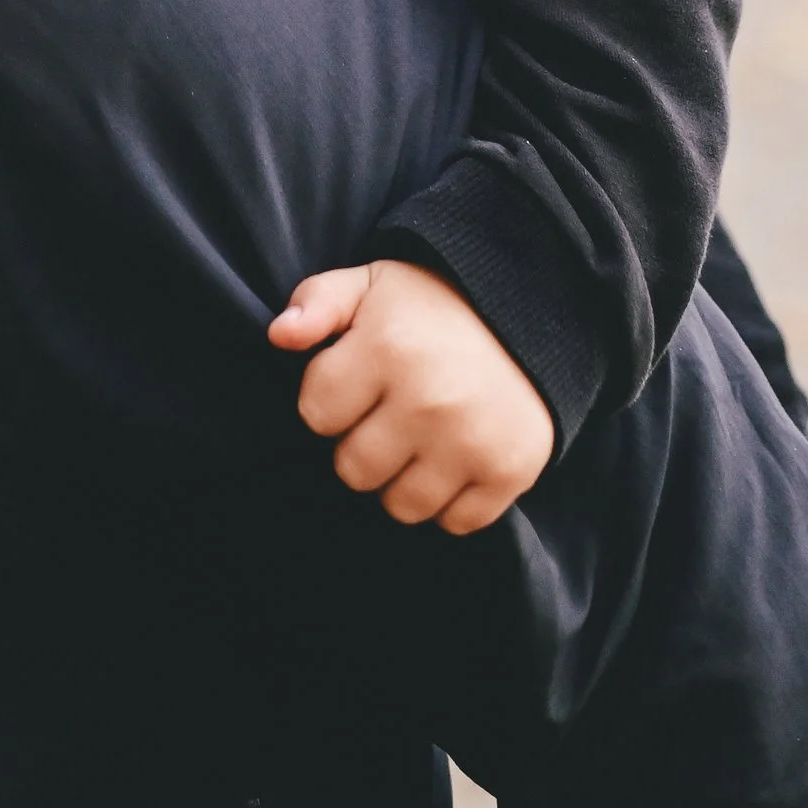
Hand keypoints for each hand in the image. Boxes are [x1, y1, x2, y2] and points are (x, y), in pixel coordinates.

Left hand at [269, 257, 554, 534]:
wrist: (528, 313)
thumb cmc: (430, 306)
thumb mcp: (369, 284)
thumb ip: (316, 303)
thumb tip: (278, 336)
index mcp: (387, 348)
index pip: (315, 414)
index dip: (329, 399)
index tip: (356, 382)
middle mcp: (429, 401)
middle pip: (353, 469)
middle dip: (361, 445)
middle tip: (387, 414)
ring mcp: (471, 443)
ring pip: (400, 506)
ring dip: (401, 480)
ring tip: (418, 439)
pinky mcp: (508, 473)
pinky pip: (454, 523)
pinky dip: (450, 501)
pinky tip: (454, 458)